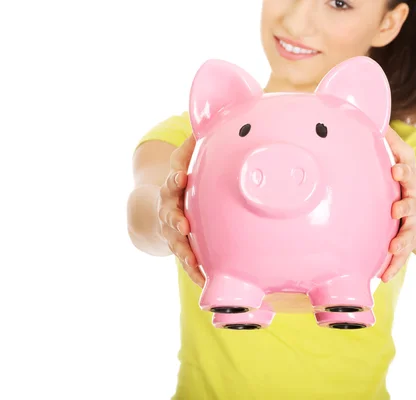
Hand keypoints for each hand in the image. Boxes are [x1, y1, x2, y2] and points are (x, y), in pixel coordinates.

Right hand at [157, 135, 204, 286]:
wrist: (161, 207)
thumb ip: (195, 143)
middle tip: (182, 225)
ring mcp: (173, 231)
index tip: (180, 177)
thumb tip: (210, 116)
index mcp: (173, 186)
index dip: (175, 179)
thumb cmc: (182, 179)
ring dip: (184, 252)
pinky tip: (203, 281)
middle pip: (170, 214)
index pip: (172, 180)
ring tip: (193, 262)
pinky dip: (195, 271)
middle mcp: (170, 209)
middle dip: (175, 219)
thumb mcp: (186, 158)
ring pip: (176, 243)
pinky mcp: (183, 248)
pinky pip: (188, 261)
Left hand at [382, 127, 415, 281]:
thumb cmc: (409, 181)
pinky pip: (402, 257)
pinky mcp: (409, 242)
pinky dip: (393, 267)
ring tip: (393, 248)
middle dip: (406, 207)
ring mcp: (414, 224)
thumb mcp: (404, 160)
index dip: (403, 171)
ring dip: (402, 241)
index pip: (409, 173)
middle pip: (412, 205)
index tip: (395, 170)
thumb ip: (391, 144)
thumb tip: (375, 118)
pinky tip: (383, 277)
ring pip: (409, 234)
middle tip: (396, 210)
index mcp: (411, 181)